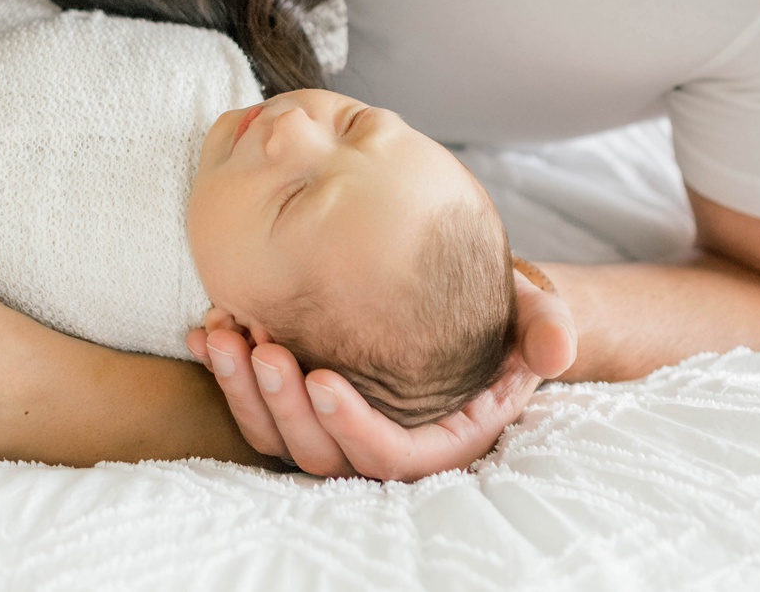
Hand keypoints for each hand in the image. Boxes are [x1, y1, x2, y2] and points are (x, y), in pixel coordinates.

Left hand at [185, 267, 576, 478]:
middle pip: (322, 455)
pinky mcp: (301, 404)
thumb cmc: (498, 312)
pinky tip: (204, 329)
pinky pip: (254, 408)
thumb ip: (547, 327)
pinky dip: (225, 373)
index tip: (323, 376)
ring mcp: (336, 428)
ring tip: (224, 333)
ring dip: (243, 390)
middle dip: (284, 404)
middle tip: (262, 346)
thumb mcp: (533, 314)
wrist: (461, 300)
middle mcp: (382, 445)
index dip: (353, 426)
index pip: (391, 458)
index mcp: (440, 441)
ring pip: (277, 436)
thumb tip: (555, 348)